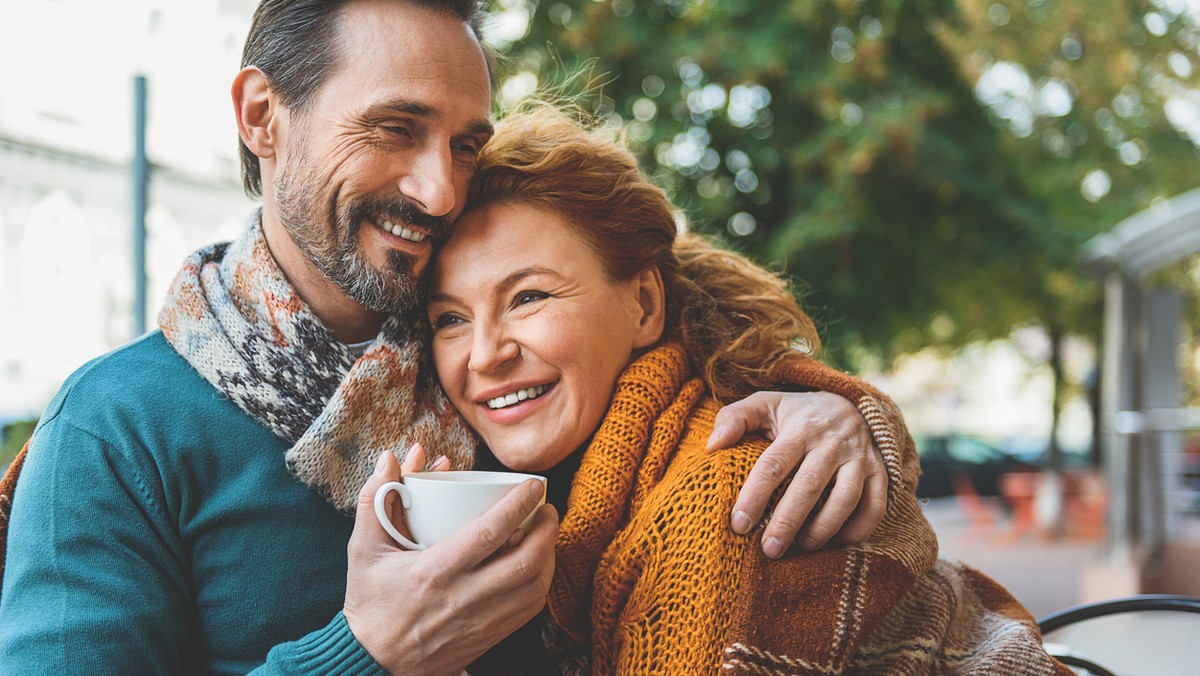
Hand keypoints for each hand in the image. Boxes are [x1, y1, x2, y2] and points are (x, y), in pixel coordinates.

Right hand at [344, 449, 557, 673]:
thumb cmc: (370, 602)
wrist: (373, 663)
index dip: (518, 505)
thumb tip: (390, 457)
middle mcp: (463, 598)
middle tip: (547, 508)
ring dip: (549, 557)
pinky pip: (529, 610)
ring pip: (534, 588)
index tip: (534, 485)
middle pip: (525, 562)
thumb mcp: (363, 549)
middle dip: (547, 530)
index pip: (489, 533)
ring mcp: (480, 621)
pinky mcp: (488, 637)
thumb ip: (376, 498)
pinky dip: (540, 583)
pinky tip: (537, 567)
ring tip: (545, 534)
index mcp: (434, 572)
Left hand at [707, 391, 886, 557]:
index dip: (755, 495)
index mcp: (800, 428)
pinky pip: (875, 506)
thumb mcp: (765, 404)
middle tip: (769, 550)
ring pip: (846, 498)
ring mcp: (860, 458)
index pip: (774, 464)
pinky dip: (858, 529)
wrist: (850, 402)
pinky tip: (835, 543)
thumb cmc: (796, 412)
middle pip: (809, 486)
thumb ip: (734, 418)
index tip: (738, 524)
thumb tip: (711, 446)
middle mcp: (832, 442)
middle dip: (787, 521)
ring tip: (802, 547)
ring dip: (824, 528)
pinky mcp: (880, 472)